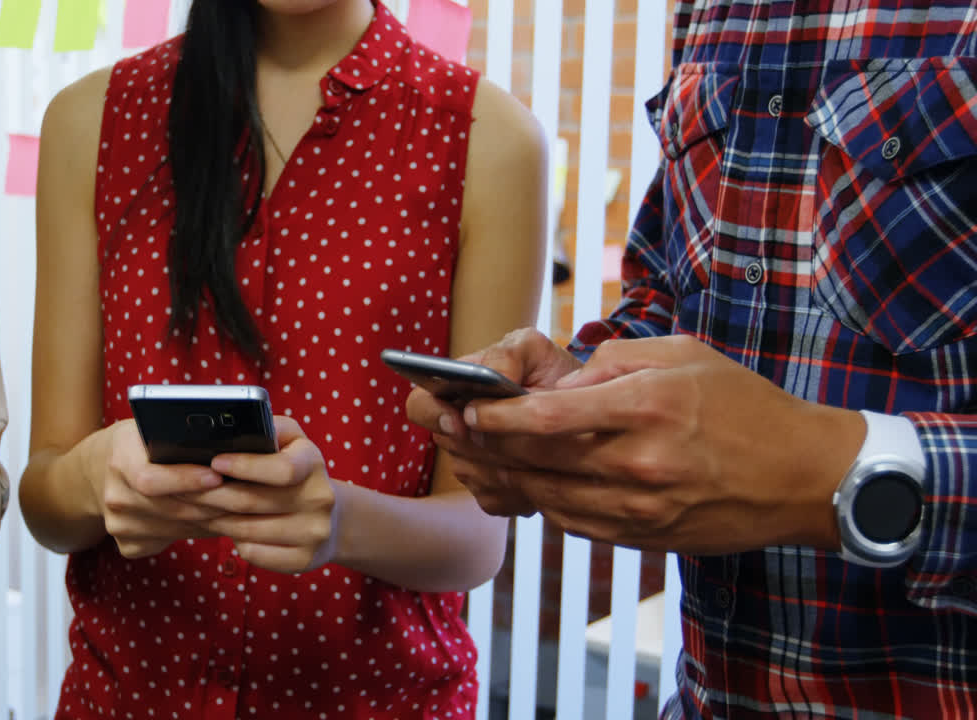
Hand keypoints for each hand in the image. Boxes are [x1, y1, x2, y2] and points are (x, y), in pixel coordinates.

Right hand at [93, 420, 228, 559]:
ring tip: (240, 509)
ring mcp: (119, 525)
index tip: (218, 477)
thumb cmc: (139, 443)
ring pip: (177, 528)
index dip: (185, 479)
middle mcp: (115, 496)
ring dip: (212, 520)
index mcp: (119, 459)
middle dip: (213, 503)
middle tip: (247, 497)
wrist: (98, 470)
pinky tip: (216, 520)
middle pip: (171, 508)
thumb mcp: (152, 428)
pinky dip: (197, 532)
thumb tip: (230, 445)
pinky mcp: (128, 545)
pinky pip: (171, 542)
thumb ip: (180, 436)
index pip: (150, 478)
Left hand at [180, 416, 340, 573]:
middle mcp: (320, 498)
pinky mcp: (305, 559)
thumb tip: (225, 430)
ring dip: (214, 520)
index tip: (214, 462)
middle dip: (210, 495)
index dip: (244, 466)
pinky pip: (255, 553)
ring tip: (194, 509)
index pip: (282, 468)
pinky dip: (232, 542)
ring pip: (247, 530)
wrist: (332, 519)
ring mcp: (314, 532)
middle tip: (182, 490)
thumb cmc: (295, 470)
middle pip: (252, 501)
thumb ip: (265, 428)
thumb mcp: (289, 440)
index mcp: (314, 463)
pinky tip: (221, 529)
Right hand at [405, 328, 582, 515]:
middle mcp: (453, 429)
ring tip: (547, 451)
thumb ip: (507, 354)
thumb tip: (492, 375)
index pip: (419, 405)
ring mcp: (468, 464)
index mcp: (451, 389)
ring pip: (475, 475)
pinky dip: (522, 488)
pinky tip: (547, 471)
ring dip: (511, 464)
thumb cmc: (551, 374)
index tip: (460, 422)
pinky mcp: (489, 493)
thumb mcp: (534, 351)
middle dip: (487, 442)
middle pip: (448, 445)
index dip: (434, 415)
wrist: (583, 411)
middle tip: (524, 437)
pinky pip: (494, 498)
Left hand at [441, 335, 862, 553]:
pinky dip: (547, 503)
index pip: (550, 416)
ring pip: (551, 497)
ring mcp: (643, 507)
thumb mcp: (685, 356)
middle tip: (452, 434)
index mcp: (647, 408)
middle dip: (487, 448)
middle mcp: (640, 462)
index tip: (470, 409)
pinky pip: (577, 523)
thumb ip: (617, 361)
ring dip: (508, 480)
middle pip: (539, 461)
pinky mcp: (646, 537)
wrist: (805, 477)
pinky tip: (531, 485)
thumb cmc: (746, 405)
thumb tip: (562, 381)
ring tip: (477, 460)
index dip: (500, 417)